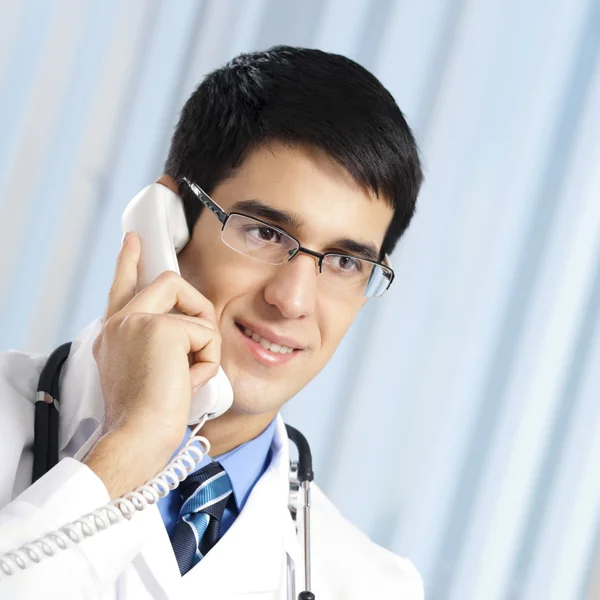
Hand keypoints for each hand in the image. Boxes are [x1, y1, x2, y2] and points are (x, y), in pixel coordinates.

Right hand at [84, 232, 220, 496]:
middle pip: (171, 282)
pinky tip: (187, 383)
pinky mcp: (160, 328)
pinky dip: (206, 363)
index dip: (129, 262)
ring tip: (188, 377)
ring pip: (197, 313)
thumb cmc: (147, 418)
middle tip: (201, 337)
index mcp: (114, 334)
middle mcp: (121, 323)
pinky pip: (206, 335)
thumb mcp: (148, 374)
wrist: (137, 439)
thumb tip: (190, 329)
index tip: (132, 240)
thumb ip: (159, 346)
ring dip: (204, 347)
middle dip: (198, 308)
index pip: (122, 287)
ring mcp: (137, 321)